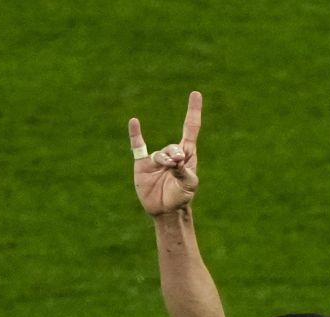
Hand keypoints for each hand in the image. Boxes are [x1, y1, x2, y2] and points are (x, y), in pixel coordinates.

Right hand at [128, 91, 202, 216]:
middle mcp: (171, 154)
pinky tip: (134, 122)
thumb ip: (185, 172)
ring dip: (164, 161)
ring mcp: (156, 159)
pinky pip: (138, 146)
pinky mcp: (142, 164)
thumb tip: (177, 160)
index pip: (190, 128)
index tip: (195, 94)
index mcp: (187, 155)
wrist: (165, 210)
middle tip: (177, 164)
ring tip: (168, 169)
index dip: (193, 111)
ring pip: (160, 154)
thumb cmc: (181, 196)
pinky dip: (135, 134)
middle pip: (174, 146)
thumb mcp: (189, 185)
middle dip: (175, 155)